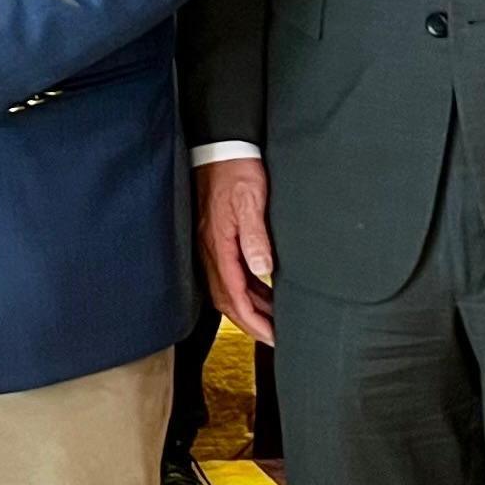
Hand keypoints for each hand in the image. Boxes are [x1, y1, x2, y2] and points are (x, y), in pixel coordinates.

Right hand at [198, 157, 277, 347]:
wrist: (220, 147)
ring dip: (249, 307)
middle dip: (250, 322)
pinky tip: (262, 290)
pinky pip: (229, 273)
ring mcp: (211, 244)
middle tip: (274, 337)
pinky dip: (246, 289)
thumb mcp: (250, 200)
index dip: (253, 320)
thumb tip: (261, 269)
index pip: (234, 295)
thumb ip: (255, 236)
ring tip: (274, 318)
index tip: (272, 336)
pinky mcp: (216, 237)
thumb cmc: (236, 169)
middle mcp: (210, 249)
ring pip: (227, 289)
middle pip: (227, 299)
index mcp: (218, 245)